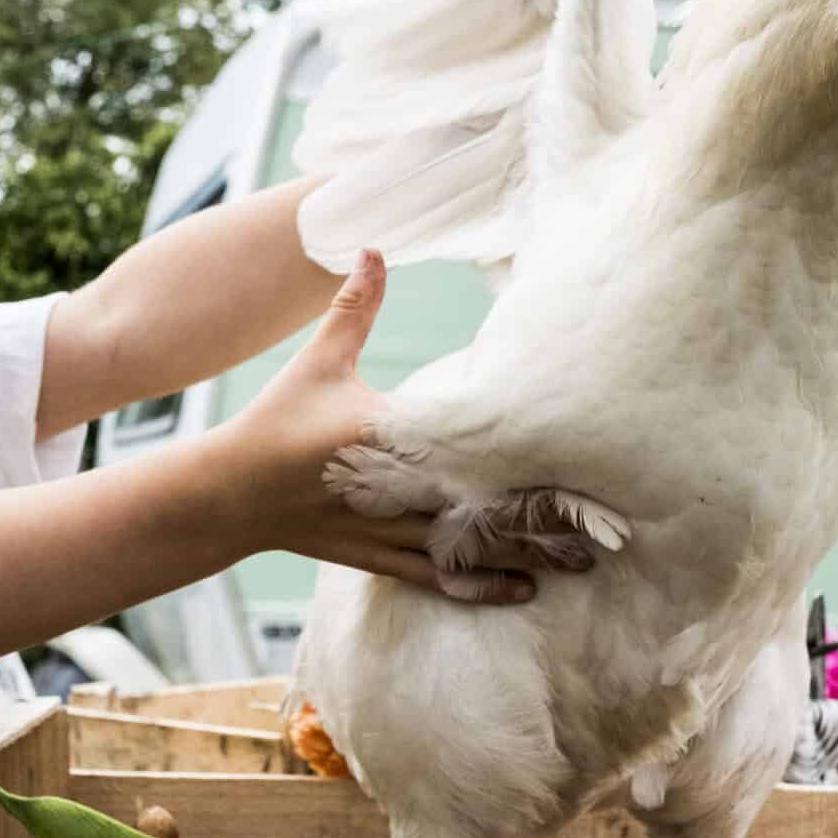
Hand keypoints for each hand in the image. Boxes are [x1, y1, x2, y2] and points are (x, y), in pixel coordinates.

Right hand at [212, 250, 547, 603]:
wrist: (231, 494)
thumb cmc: (277, 422)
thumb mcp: (319, 362)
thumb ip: (354, 308)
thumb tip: (375, 246)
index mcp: (386, 437)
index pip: (467, 446)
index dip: (523, 455)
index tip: (577, 454)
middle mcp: (395, 490)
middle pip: (484, 506)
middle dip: (544, 518)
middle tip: (605, 525)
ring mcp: (389, 530)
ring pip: (471, 548)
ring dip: (527, 556)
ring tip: (582, 563)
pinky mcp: (379, 558)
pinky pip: (439, 577)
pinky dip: (482, 587)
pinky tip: (523, 591)